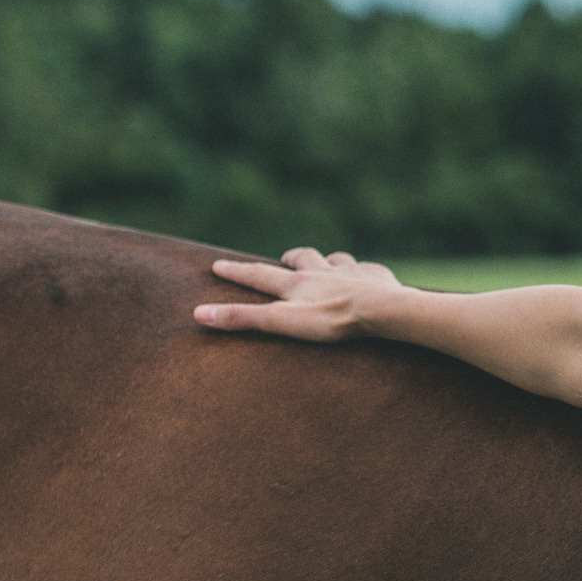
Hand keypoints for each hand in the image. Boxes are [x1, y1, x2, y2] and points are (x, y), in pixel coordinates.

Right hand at [194, 247, 404, 341]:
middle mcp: (322, 272)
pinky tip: (368, 276)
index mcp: (297, 284)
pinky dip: (364, 271)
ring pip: (336, 259)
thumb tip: (199, 313)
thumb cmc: (332, 320)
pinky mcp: (377, 277)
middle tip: (284, 258)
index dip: (237, 272)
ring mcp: (351, 272)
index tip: (218, 265)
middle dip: (290, 258)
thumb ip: (243, 319)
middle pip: (302, 257)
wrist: (382, 309)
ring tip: (327, 264)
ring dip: (328, 260)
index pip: (260, 276)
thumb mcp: (282, 322)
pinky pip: (369, 269)